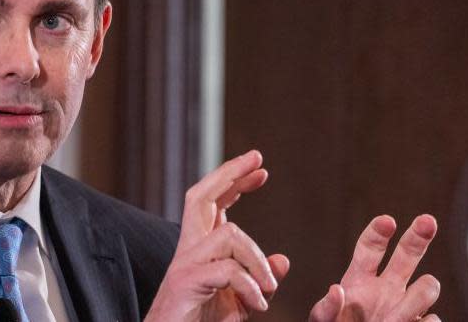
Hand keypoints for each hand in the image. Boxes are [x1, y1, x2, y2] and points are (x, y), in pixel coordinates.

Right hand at [145, 150, 289, 320]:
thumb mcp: (239, 302)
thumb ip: (258, 280)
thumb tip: (283, 261)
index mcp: (199, 250)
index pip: (212, 203)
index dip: (233, 181)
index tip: (261, 170)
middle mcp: (188, 250)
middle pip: (200, 196)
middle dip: (229, 173)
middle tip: (257, 160)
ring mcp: (184, 265)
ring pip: (227, 234)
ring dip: (257, 259)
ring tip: (268, 288)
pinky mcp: (185, 283)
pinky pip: (227, 270)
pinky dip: (250, 287)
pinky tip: (259, 306)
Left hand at [308, 214, 440, 321]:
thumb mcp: (324, 320)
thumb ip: (326, 308)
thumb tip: (336, 291)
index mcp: (360, 279)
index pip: (370, 248)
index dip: (378, 232)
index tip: (387, 221)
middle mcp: (387, 288)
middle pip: (407, 254)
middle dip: (418, 236)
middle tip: (428, 220)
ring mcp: (405, 307)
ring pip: (428, 286)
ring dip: (418, 298)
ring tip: (393, 318)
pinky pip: (433, 320)